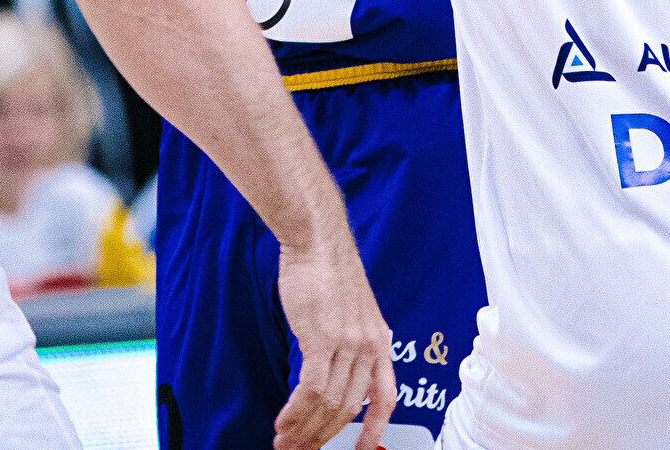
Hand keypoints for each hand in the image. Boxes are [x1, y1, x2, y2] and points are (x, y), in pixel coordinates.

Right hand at [269, 231, 395, 449]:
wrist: (318, 239)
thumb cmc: (328, 269)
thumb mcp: (353, 309)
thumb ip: (350, 342)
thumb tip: (335, 371)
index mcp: (380, 341)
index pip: (385, 397)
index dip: (375, 430)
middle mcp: (369, 346)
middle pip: (349, 409)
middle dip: (322, 437)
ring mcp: (347, 343)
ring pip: (328, 404)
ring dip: (304, 429)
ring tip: (285, 442)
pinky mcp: (322, 339)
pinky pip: (310, 389)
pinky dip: (295, 411)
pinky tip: (283, 421)